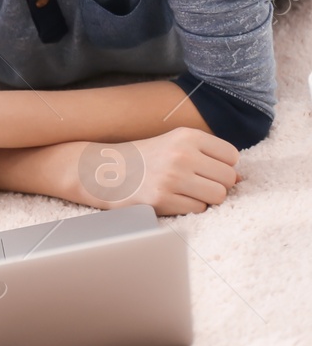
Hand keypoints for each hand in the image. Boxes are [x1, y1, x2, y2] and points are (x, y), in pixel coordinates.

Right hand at [78, 127, 241, 214]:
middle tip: (194, 184)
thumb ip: (208, 157)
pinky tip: (172, 199)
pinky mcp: (162, 200)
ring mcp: (171, 178)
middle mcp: (181, 154)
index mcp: (187, 136)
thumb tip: (242, 180)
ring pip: (217, 196)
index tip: (204, 169)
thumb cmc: (145, 159)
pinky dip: (189, 208)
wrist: (102, 170)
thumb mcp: (175, 145)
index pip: (232, 156)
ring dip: (205, 198)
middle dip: (216, 185)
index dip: (221, 166)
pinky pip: (198, 209)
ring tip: (184, 192)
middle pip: (228, 179)